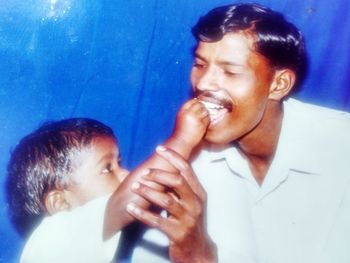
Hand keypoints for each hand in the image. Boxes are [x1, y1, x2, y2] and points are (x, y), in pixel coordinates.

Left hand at [126, 147, 216, 262]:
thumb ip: (178, 189)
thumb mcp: (190, 204)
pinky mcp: (178, 233)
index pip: (187, 169)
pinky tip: (131, 208)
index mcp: (198, 193)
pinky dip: (142, 213)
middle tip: (143, 173)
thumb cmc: (190, 223)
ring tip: (134, 187)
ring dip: (148, 191)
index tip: (159, 148)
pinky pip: (157, 221)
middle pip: (177, 181)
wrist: (198, 251)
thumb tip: (159, 173)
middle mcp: (195, 204)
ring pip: (166, 200)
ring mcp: (188, 219)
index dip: (173, 157)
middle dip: (158, 174)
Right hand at [172, 98, 209, 147]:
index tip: (197, 105)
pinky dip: (207, 120)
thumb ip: (187, 111)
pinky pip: (208, 119)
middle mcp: (189, 114)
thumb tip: (197, 104)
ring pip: (205, 111)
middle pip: (199, 104)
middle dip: (202, 107)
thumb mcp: (180, 118)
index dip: (196, 102)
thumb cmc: (181, 131)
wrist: (181, 142)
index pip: (192, 101)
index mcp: (182, 111)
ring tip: (203, 117)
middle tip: (201, 111)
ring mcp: (196, 119)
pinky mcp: (201, 125)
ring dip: (205, 113)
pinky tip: (204, 123)